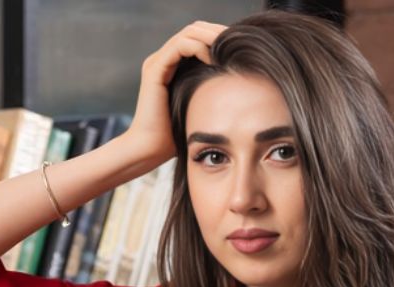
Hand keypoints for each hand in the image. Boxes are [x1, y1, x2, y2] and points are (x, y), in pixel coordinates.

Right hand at [121, 20, 227, 167]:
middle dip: (219, 31)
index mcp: (172, 65)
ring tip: (230, 47)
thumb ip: (213, 88)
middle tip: (240, 40)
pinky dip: (200, 47)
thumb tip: (241, 79)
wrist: (151, 149)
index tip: (243, 46)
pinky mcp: (155, 70)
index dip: (220, 36)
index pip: (199, 37)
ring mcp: (157, 63)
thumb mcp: (202, 106)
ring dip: (212, 36)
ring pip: (189, 33)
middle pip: (195, 29)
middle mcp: (163, 60)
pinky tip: (215, 60)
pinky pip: (180, 46)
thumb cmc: (176, 135)